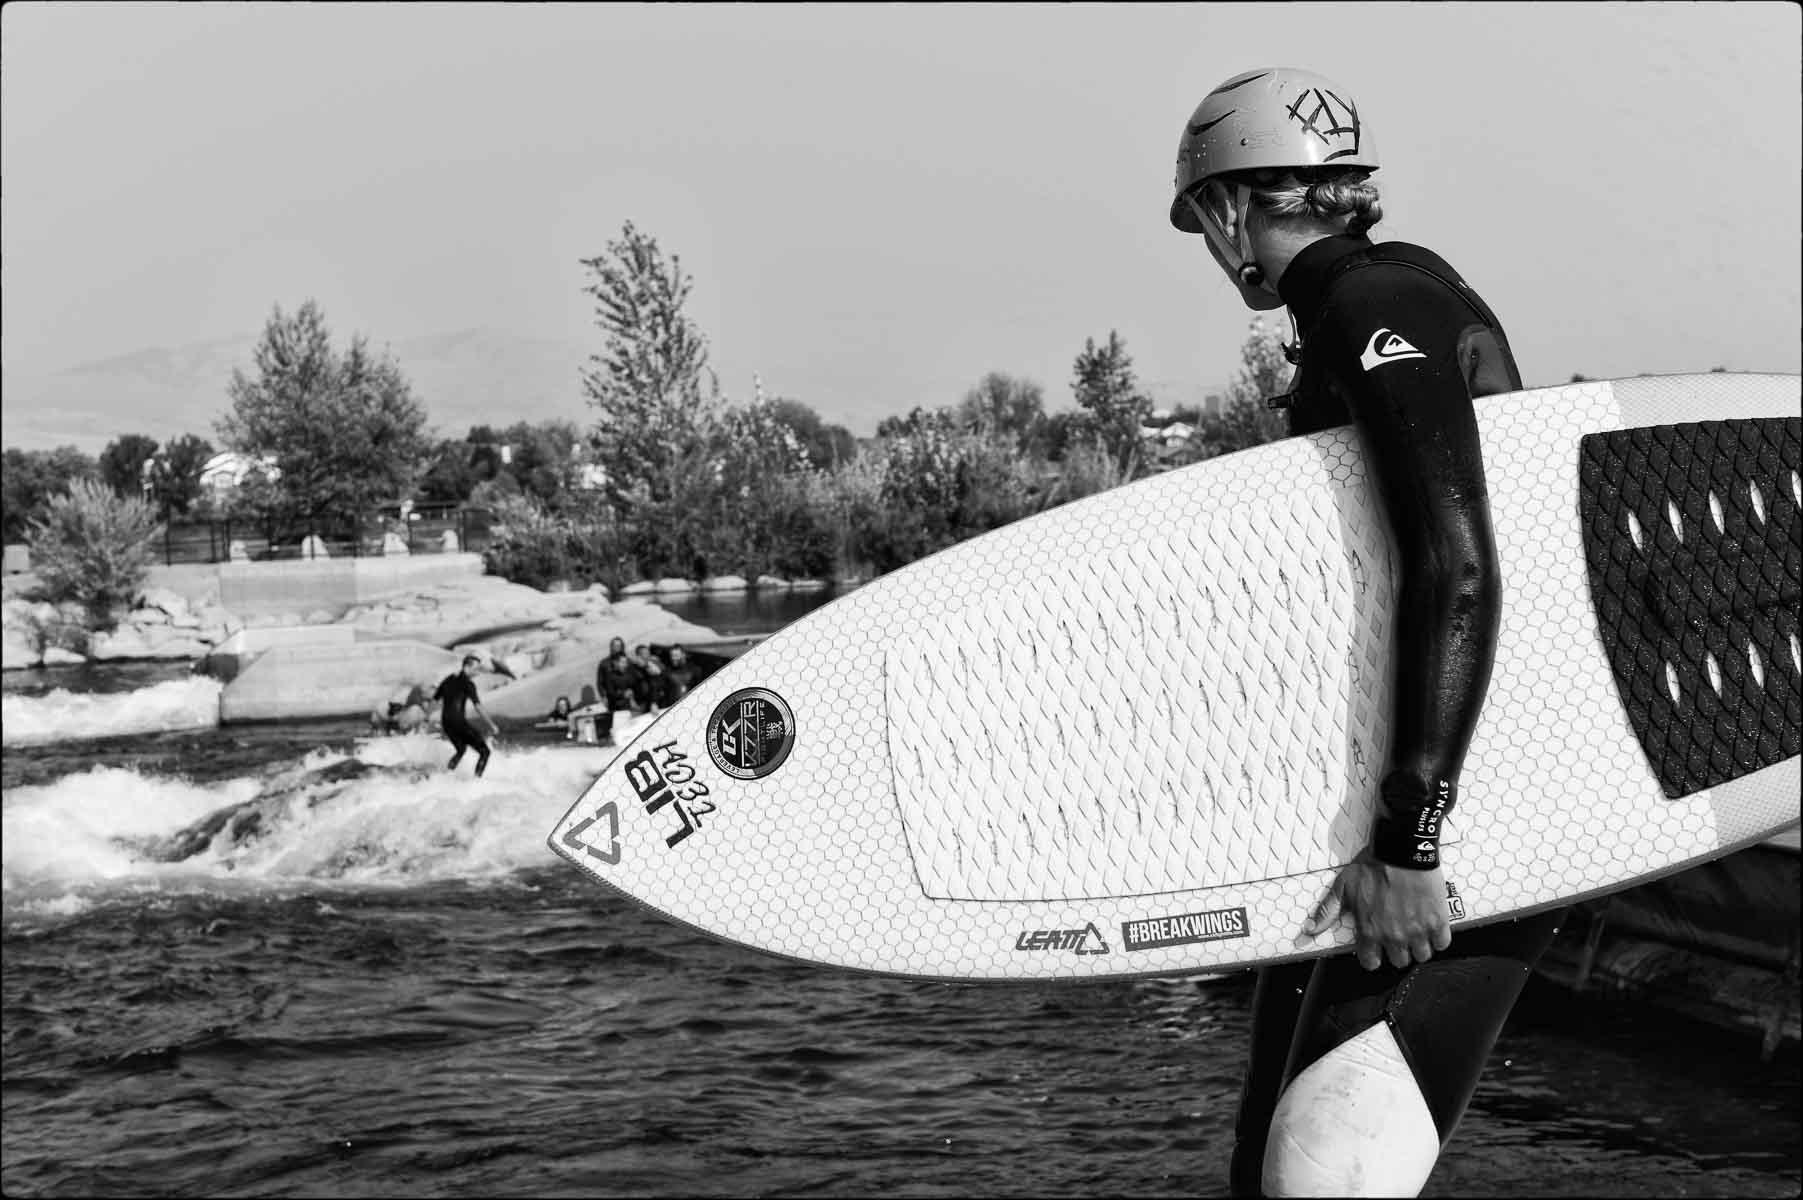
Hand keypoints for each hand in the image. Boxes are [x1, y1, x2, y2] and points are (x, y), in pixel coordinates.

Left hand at [1303, 851, 1451, 970]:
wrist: (1401, 849)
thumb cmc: (1371, 866)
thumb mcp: (1343, 887)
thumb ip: (1328, 911)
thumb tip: (1310, 930)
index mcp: (1369, 931)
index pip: (1371, 962)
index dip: (1373, 956)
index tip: (1376, 948)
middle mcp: (1394, 937)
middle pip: (1399, 961)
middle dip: (1398, 950)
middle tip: (1398, 933)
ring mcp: (1418, 931)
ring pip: (1422, 955)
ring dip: (1419, 945)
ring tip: (1416, 930)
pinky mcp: (1438, 922)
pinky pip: (1442, 943)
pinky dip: (1438, 936)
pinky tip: (1432, 924)